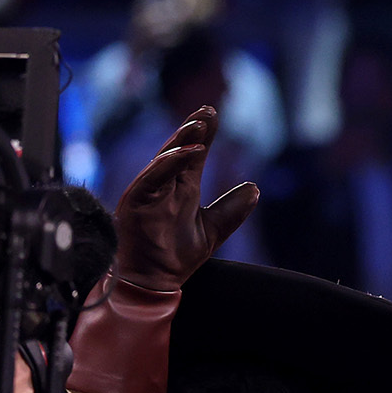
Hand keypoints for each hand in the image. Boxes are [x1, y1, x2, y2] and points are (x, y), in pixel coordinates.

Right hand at [111, 106, 258, 291]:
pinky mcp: (136, 201)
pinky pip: (152, 177)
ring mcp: (149, 192)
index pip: (193, 154)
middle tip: (208, 110)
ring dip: (182, 141)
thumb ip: (231, 210)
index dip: (204, 135)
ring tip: (200, 126)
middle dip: (193, 129)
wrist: (154, 282)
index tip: (214, 113)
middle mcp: (164, 185)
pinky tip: (188, 154)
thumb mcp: (213, 231)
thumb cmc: (175, 257)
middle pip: (179, 150)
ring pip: (164, 158)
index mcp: (181, 188)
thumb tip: (255, 189)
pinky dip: (169, 164)